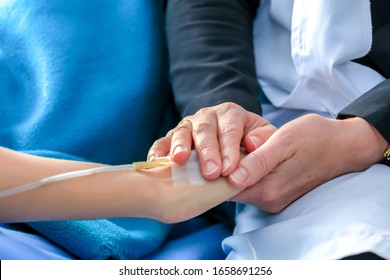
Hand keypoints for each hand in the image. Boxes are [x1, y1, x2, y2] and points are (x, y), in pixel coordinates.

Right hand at [148, 102, 275, 179]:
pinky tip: (156, 162)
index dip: (229, 149)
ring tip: (180, 160)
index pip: (230, 129)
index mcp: (231, 114)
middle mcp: (208, 116)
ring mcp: (188, 126)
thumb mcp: (265, 137)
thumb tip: (252, 143)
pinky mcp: (174, 137)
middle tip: (211, 172)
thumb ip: (264, 139)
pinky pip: (163, 141)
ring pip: (182, 132)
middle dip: (207, 151)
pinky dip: (159, 151)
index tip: (230, 169)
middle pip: (205, 130)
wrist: (234, 140)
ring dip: (180, 146)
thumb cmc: (249, 142)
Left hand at [229, 114, 388, 211]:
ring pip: (242, 185)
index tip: (215, 151)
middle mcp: (270, 200)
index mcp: (269, 189)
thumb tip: (233, 177)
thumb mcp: (285, 141)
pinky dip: (249, 171)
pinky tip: (256, 155)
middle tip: (231, 144)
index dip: (216, 170)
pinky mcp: (279, 195)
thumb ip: (259, 160)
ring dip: (238, 168)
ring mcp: (275, 200)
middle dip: (226, 168)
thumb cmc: (315, 137)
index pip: (226, 188)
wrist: (343, 146)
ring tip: (245, 147)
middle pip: (232, 188)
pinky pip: (254, 184)